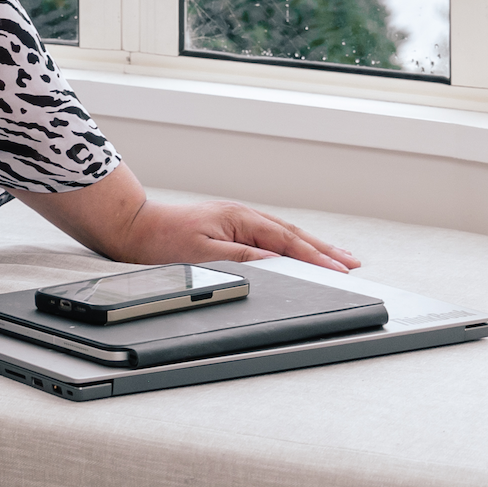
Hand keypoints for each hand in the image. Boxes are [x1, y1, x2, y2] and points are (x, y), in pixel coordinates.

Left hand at [102, 197, 359, 272]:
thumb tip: (277, 260)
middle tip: (352, 263)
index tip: (340, 269)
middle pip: (292, 235)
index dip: (315, 257)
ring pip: (284, 235)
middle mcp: (242, 217)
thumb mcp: (202, 253)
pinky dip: (292, 245)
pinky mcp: (231, 229)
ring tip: (338, 257)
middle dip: (324, 250)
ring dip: (312, 247)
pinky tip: (299, 252)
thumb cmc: (162, 240)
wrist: (135, 228)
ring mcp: (237, 221)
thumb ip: (243, 257)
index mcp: (239, 219)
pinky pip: (271, 237)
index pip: (286, 241)